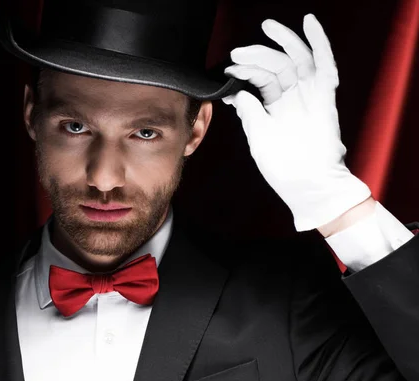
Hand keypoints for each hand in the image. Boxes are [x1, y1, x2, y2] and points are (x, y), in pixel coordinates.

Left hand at [223, 14, 370, 231]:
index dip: (245, 71)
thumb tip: (236, 93)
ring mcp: (309, 96)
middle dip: (256, 56)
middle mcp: (293, 98)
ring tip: (267, 27)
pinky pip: (324, 64)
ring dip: (283, 41)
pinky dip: (319, 42)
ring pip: (297, 59)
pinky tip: (309, 23)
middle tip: (238, 53)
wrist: (307, 184)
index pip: (261, 79)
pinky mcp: (325, 97)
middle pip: (276, 66)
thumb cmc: (282, 166)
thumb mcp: (258, 136)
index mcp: (275, 108)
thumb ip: (249, 112)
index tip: (230, 69)